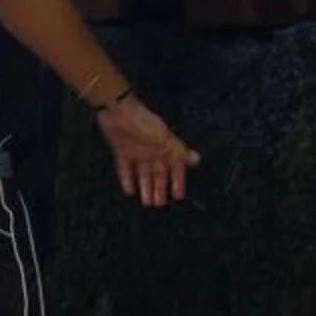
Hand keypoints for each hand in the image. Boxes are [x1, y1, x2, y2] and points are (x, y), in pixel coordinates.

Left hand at [95, 92, 198, 206]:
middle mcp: (152, 150)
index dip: (177, 181)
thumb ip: (178, 150)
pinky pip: (125, 168)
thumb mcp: (163, 137)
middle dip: (159, 188)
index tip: (179, 196)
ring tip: (146, 203)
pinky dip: (127, 179)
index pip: (175, 167)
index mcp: (165, 146)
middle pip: (158, 173)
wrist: (117, 110)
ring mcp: (136, 151)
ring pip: (143, 173)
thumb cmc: (143, 123)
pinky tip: (128, 192)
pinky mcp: (121, 151)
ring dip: (145, 187)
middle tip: (159, 205)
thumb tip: (197, 159)